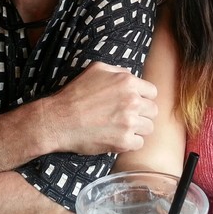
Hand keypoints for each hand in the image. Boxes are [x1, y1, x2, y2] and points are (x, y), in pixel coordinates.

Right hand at [43, 62, 157, 154]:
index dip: (144, 97)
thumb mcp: (96, 69)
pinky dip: (130, 143)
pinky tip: (118, 138)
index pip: (152, 92)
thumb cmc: (75, 93)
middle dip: (142, 113)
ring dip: (138, 129)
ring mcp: (129, 122)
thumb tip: (131, 75)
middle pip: (153, 111)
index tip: (135, 103)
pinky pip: (139, 143)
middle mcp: (132, 101)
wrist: (59, 119)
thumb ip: (119, 71)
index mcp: (128, 82)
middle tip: (128, 117)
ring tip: (122, 128)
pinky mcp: (123, 141)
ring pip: (149, 128)